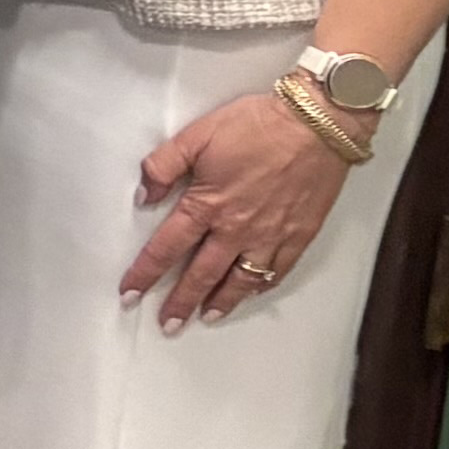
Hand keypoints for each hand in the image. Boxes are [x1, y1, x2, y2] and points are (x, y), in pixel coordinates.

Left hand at [123, 88, 352, 328]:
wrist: (317, 123)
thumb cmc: (258, 125)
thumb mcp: (197, 135)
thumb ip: (163, 166)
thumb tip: (143, 195)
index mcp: (207, 204)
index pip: (166, 248)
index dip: (145, 273)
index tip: (130, 293)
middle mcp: (237, 228)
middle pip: (201, 274)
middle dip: (180, 302)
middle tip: (167, 324)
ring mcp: (270, 236)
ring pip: (240, 281)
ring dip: (220, 302)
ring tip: (205, 317)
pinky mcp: (300, 234)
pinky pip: (277, 271)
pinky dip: (261, 286)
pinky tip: (251, 293)